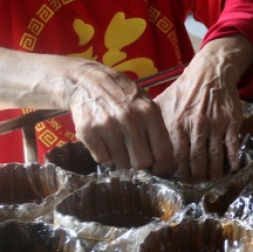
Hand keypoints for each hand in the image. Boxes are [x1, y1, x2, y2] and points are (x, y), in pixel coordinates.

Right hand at [64, 60, 174, 175]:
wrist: (88, 82)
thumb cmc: (123, 96)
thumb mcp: (146, 105)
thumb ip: (155, 129)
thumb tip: (165, 162)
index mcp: (149, 112)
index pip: (162, 151)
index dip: (163, 166)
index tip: (160, 170)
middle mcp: (130, 119)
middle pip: (141, 162)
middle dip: (139, 162)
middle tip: (135, 153)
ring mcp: (107, 126)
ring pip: (121, 163)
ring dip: (121, 158)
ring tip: (117, 141)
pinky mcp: (88, 132)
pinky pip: (102, 159)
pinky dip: (104, 154)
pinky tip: (104, 140)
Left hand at [154, 37, 252, 182]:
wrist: (210, 72)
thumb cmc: (184, 91)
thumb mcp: (163, 103)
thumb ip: (152, 124)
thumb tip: (135, 142)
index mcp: (176, 124)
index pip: (176, 156)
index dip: (179, 173)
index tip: (179, 185)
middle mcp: (195, 125)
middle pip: (196, 159)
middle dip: (196, 178)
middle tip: (196, 190)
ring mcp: (215, 124)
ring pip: (214, 154)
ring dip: (214, 172)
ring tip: (212, 184)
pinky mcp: (231, 120)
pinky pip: (232, 143)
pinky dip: (232, 158)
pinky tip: (231, 168)